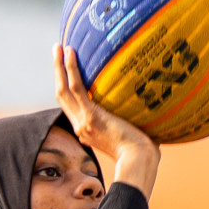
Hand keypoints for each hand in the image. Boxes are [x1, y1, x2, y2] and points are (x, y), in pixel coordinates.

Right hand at [53, 44, 159, 195]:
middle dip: (57, 72)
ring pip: (63, 90)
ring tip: (58, 46)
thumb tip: (151, 107)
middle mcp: (81, 126)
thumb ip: (132, 121)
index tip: (69, 71)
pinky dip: (71, 69)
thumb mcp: (133, 136)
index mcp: (88, 131)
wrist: (139, 162)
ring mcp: (83, 122)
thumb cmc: (144, 153)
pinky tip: (70, 53)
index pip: (72, 107)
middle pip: (62, 96)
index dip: (67, 88)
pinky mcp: (91, 116)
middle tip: (57, 52)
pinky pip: (76, 88)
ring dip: (59, 67)